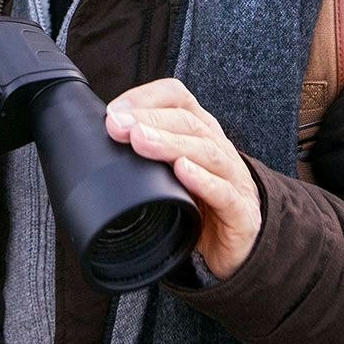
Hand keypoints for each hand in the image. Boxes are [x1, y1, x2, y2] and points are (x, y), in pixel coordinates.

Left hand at [104, 78, 261, 279]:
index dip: (145, 97)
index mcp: (199, 130)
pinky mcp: (242, 213)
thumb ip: (142, 151)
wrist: (234, 247)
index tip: (113, 110)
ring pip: (205, 151)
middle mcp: (217, 147)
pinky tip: (182, 171)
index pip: (177, 96)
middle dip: (148, 119)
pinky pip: (225, 192)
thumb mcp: (166, 170)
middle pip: (187, 121)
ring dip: (169, 143)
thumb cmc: (196, 202)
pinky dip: (203, 180)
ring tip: (140, 141)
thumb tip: (101, 136)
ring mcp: (233, 178)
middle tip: (117, 125)